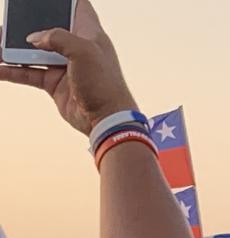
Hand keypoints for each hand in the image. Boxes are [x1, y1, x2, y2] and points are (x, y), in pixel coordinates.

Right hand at [0, 0, 137, 133]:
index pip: (79, 6)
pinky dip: (12, 70)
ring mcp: (64, 65)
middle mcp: (76, 47)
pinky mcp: (54, 83)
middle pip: (47, 27)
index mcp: (89, 33)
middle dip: (26, 23)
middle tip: (8, 20)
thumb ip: (58, 37)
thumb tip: (34, 38)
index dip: (65, 0)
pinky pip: (28, 72)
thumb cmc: (104, 85)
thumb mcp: (84, 51)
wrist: (106, 120)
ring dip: (12, 47)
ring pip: (32, 50)